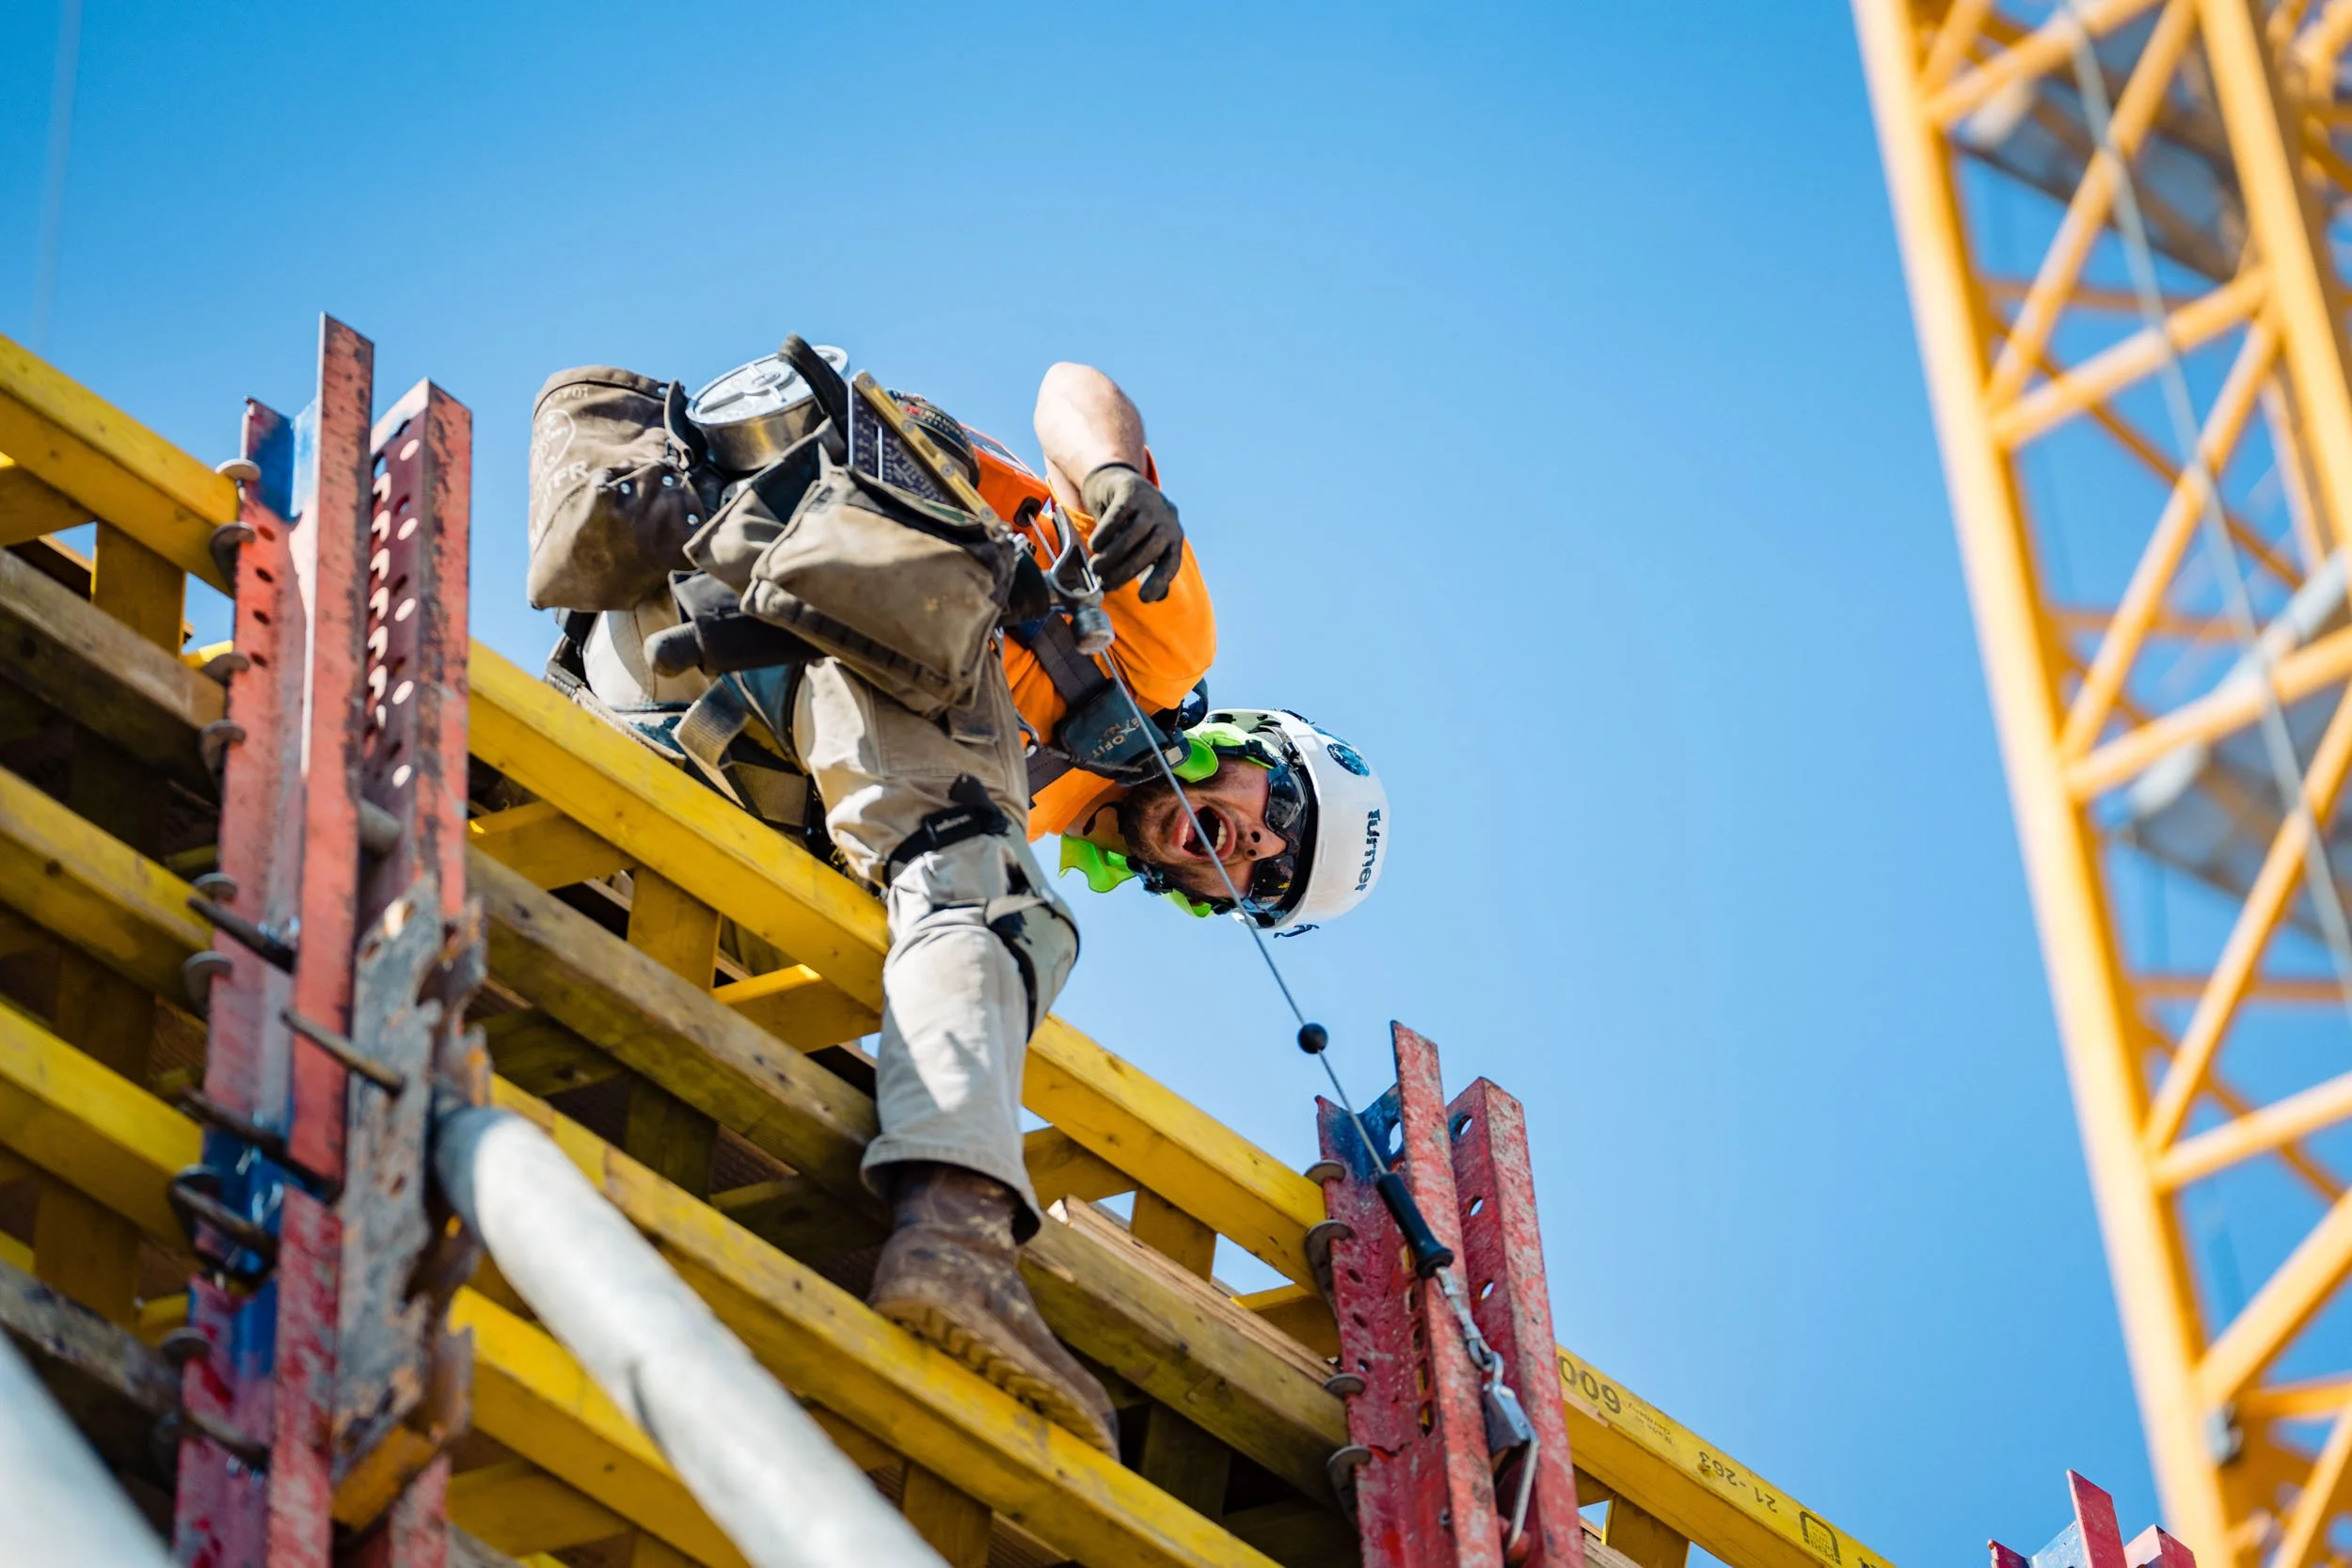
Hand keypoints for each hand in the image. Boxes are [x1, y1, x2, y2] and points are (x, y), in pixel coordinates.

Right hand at [1080, 463, 1184, 602]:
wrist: (1117, 483)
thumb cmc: (1131, 524)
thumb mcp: (1144, 546)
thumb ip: (1150, 569)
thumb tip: (1156, 597)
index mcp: (1174, 539)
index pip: (1171, 564)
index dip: (1159, 582)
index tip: (1143, 599)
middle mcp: (1167, 521)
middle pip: (1150, 550)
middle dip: (1126, 571)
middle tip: (1105, 584)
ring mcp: (1151, 503)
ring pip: (1134, 534)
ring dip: (1113, 555)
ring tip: (1096, 568)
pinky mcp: (1131, 490)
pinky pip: (1119, 515)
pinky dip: (1105, 533)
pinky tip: (1095, 545)